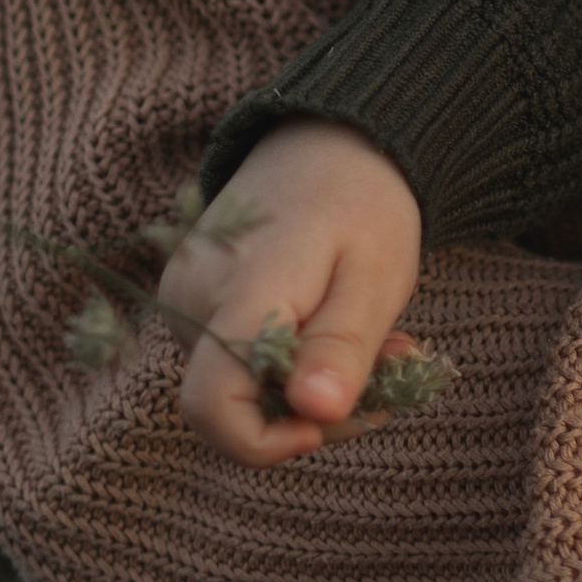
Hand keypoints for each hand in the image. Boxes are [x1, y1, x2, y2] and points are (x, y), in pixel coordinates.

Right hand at [158, 121, 423, 465]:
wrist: (326, 140)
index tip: (328, 423)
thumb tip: (316, 415)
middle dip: (314, 412)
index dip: (266, 442)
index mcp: (241, 292)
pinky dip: (291, 365)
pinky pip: (236, 361)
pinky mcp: (194, 302)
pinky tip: (338, 329)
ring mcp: (185, 301)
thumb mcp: (374, 276)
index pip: (212, 405)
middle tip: (396, 365)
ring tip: (380, 341)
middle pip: (232, 407)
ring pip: (239, 388)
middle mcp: (193, 301)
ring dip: (310, 387)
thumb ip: (343, 346)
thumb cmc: (360, 204)